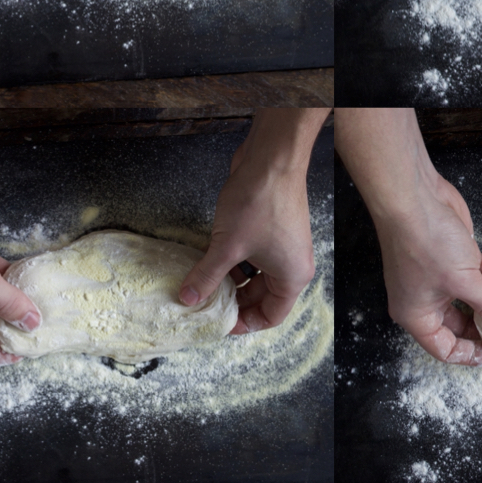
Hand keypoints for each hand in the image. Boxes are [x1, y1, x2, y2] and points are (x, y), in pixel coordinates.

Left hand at [179, 112, 320, 333]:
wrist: (271, 159)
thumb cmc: (260, 204)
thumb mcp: (227, 247)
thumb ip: (207, 276)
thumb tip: (188, 298)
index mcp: (292, 276)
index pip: (272, 316)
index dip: (245, 323)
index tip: (219, 322)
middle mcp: (292, 264)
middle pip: (262, 296)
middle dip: (234, 300)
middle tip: (205, 303)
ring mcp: (282, 245)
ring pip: (255, 274)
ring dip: (231, 279)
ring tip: (204, 281)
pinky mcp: (271, 228)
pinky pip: (252, 255)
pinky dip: (234, 260)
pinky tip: (210, 258)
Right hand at [374, 171, 481, 365]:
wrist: (414, 197)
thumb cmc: (427, 244)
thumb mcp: (463, 281)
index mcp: (416, 315)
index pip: (445, 349)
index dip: (472, 355)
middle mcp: (424, 299)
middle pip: (458, 327)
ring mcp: (438, 276)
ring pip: (468, 300)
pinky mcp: (451, 256)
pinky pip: (474, 276)